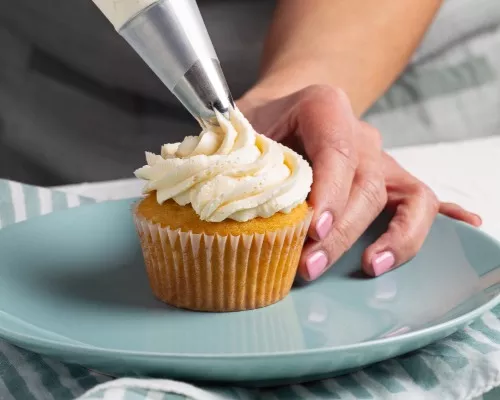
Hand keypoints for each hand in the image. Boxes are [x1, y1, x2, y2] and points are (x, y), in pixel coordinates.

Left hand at [238, 85, 480, 279]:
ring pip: (406, 196)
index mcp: (325, 106)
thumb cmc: (262, 121)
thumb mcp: (241, 129)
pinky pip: (423, 199)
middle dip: (340, 232)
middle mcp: (361, 134)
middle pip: (366, 185)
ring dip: (393, 237)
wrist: (288, 105)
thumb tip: (234, 202)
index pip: (336, 150)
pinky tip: (464, 229)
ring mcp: (381, 158)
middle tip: (308, 267)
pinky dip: (442, 217)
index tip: (312, 229)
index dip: (329, 193)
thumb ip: (241, 158)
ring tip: (369, 267)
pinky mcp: (390, 179)